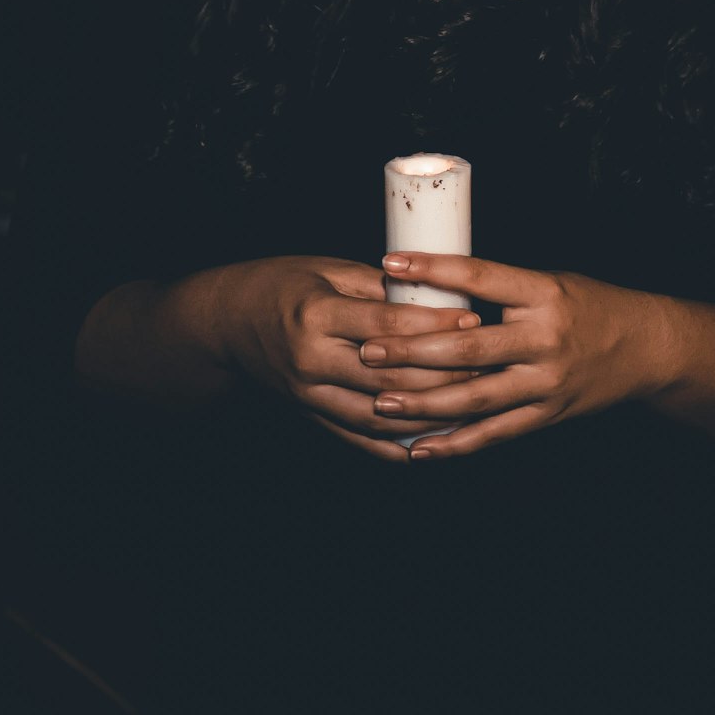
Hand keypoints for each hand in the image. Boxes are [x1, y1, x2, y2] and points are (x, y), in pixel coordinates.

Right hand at [215, 255, 481, 460]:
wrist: (229, 323)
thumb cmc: (283, 284)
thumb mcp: (328, 270)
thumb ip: (378, 288)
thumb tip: (434, 296)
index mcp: (317, 315)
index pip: (386, 324)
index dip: (433, 325)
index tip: (472, 318)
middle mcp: (312, 360)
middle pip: (389, 376)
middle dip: (442, 372)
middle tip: (485, 365)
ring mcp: (310, 395)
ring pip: (380, 414)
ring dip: (428, 415)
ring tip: (471, 407)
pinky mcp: (311, 415)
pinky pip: (360, 438)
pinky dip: (397, 444)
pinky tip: (432, 442)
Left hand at [359, 253, 666, 457]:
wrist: (647, 347)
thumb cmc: (589, 305)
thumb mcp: (548, 282)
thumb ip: (498, 289)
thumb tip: (432, 285)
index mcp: (543, 293)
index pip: (480, 276)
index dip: (434, 269)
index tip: (392, 263)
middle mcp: (545, 338)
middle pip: (469, 345)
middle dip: (413, 350)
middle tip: (369, 350)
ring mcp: (547, 382)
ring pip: (476, 396)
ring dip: (425, 402)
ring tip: (381, 402)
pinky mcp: (548, 415)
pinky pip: (495, 433)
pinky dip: (456, 444)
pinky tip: (419, 449)